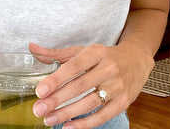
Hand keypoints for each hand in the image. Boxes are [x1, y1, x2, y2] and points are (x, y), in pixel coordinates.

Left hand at [29, 41, 153, 128]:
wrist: (136, 60)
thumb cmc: (104, 56)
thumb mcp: (83, 50)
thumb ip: (57, 53)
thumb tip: (32, 48)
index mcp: (96, 52)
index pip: (74, 66)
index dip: (56, 79)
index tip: (40, 90)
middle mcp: (108, 68)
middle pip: (79, 86)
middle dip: (57, 100)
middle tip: (39, 109)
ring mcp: (117, 86)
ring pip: (90, 103)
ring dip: (67, 113)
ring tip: (49, 119)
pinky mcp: (124, 101)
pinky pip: (102, 116)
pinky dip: (85, 124)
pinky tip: (69, 126)